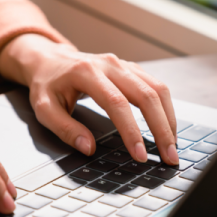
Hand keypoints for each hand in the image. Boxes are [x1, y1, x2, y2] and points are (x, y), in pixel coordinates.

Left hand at [0, 34, 178, 164]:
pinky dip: (165, 108)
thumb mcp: (44, 109)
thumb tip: (88, 148)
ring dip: (169, 119)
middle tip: (168, 157)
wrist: (48, 60)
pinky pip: (156, 86)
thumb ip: (64, 129)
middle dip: (161, 128)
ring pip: (157, 89)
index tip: (140, 155)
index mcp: (86, 72)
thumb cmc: (46, 84)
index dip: (131, 130)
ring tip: (172, 146)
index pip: (116, 103)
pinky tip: (167, 127)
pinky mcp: (131, 68)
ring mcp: (123, 64)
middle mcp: (109, 64)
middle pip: (146, 94)